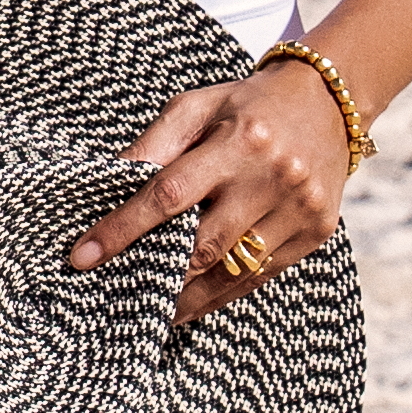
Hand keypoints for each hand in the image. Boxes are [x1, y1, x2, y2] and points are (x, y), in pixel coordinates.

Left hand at [66, 60, 356, 326]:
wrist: (328, 102)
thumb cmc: (248, 105)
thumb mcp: (197, 106)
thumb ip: (154, 144)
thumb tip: (109, 182)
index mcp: (239, 142)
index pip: (168, 195)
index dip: (122, 229)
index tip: (83, 257)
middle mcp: (272, 178)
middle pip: (203, 244)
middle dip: (154, 275)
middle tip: (113, 295)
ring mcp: (299, 209)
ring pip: (233, 270)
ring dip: (187, 297)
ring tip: (151, 310)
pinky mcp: (316, 232)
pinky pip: (261, 276)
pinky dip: (223, 293)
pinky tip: (194, 300)